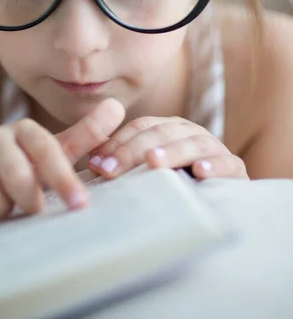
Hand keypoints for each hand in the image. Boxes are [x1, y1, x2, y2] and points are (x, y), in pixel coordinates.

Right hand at [0, 98, 124, 220]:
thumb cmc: (23, 170)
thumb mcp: (55, 155)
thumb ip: (85, 135)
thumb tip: (117, 106)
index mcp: (24, 131)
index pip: (47, 149)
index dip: (63, 177)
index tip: (80, 205)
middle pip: (16, 173)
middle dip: (28, 199)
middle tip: (33, 209)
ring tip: (3, 207)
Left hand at [87, 116, 248, 179]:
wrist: (217, 201)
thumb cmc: (175, 183)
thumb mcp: (149, 170)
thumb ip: (126, 162)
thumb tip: (93, 164)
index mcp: (169, 127)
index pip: (141, 127)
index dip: (118, 143)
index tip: (97, 165)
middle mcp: (190, 132)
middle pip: (162, 133)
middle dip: (134, 151)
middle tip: (113, 169)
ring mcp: (214, 147)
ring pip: (192, 144)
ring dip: (172, 152)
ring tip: (153, 162)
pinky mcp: (235, 168)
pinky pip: (227, 163)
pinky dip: (214, 166)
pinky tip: (200, 173)